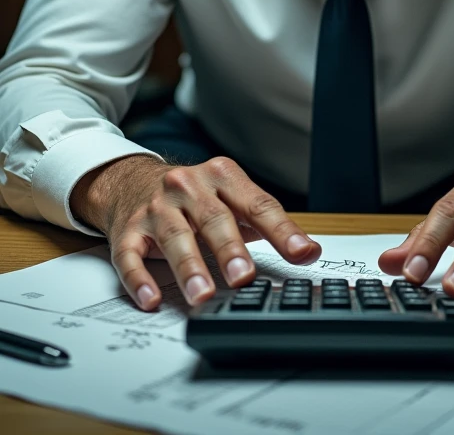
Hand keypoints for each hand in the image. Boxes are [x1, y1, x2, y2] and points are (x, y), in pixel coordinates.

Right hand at [71, 155, 320, 310]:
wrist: (132, 181)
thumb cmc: (192, 196)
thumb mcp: (230, 197)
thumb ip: (265, 223)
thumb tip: (306, 251)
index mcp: (222, 176)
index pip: (258, 204)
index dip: (281, 231)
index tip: (302, 253)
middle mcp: (188, 187)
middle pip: (214, 219)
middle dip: (230, 249)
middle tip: (243, 277)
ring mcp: (156, 208)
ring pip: (174, 237)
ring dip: (190, 267)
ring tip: (203, 294)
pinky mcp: (128, 230)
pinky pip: (130, 255)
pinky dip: (140, 279)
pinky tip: (151, 298)